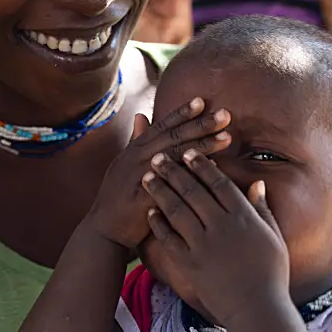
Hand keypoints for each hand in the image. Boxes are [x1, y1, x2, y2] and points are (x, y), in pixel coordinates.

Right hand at [85, 100, 230, 248]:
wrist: (104, 231)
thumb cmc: (118, 198)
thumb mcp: (124, 164)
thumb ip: (136, 141)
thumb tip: (140, 116)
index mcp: (135, 150)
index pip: (161, 126)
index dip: (181, 113)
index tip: (201, 101)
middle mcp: (137, 159)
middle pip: (173, 137)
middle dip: (200, 124)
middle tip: (225, 114)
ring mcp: (140, 177)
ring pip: (175, 156)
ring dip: (203, 146)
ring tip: (227, 137)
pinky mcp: (145, 199)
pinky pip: (173, 184)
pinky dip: (193, 175)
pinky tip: (213, 170)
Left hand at [143, 150, 289, 325]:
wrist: (257, 309)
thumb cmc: (270, 273)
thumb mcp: (273, 236)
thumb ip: (262, 208)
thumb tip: (257, 183)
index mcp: (244, 218)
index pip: (219, 183)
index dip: (201, 165)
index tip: (188, 152)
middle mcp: (222, 227)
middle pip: (193, 192)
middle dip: (174, 171)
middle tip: (159, 157)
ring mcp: (204, 246)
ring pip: (177, 211)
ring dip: (160, 192)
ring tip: (147, 177)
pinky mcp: (190, 264)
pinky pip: (170, 239)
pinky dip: (158, 224)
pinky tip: (149, 211)